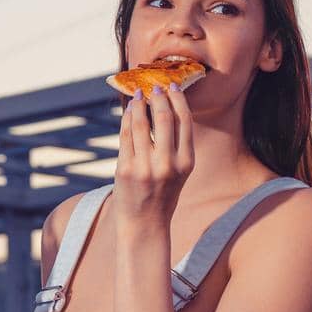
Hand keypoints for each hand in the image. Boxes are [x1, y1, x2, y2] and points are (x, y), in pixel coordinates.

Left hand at [114, 82, 194, 219]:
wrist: (145, 225)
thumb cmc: (163, 195)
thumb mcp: (179, 172)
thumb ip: (176, 145)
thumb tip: (164, 108)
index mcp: (186, 163)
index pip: (184, 121)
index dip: (177, 99)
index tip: (171, 86)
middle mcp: (167, 164)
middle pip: (163, 117)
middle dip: (158, 97)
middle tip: (154, 87)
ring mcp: (144, 167)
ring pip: (140, 123)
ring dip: (138, 105)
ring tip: (138, 96)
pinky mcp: (124, 170)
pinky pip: (124, 136)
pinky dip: (125, 120)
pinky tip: (127, 112)